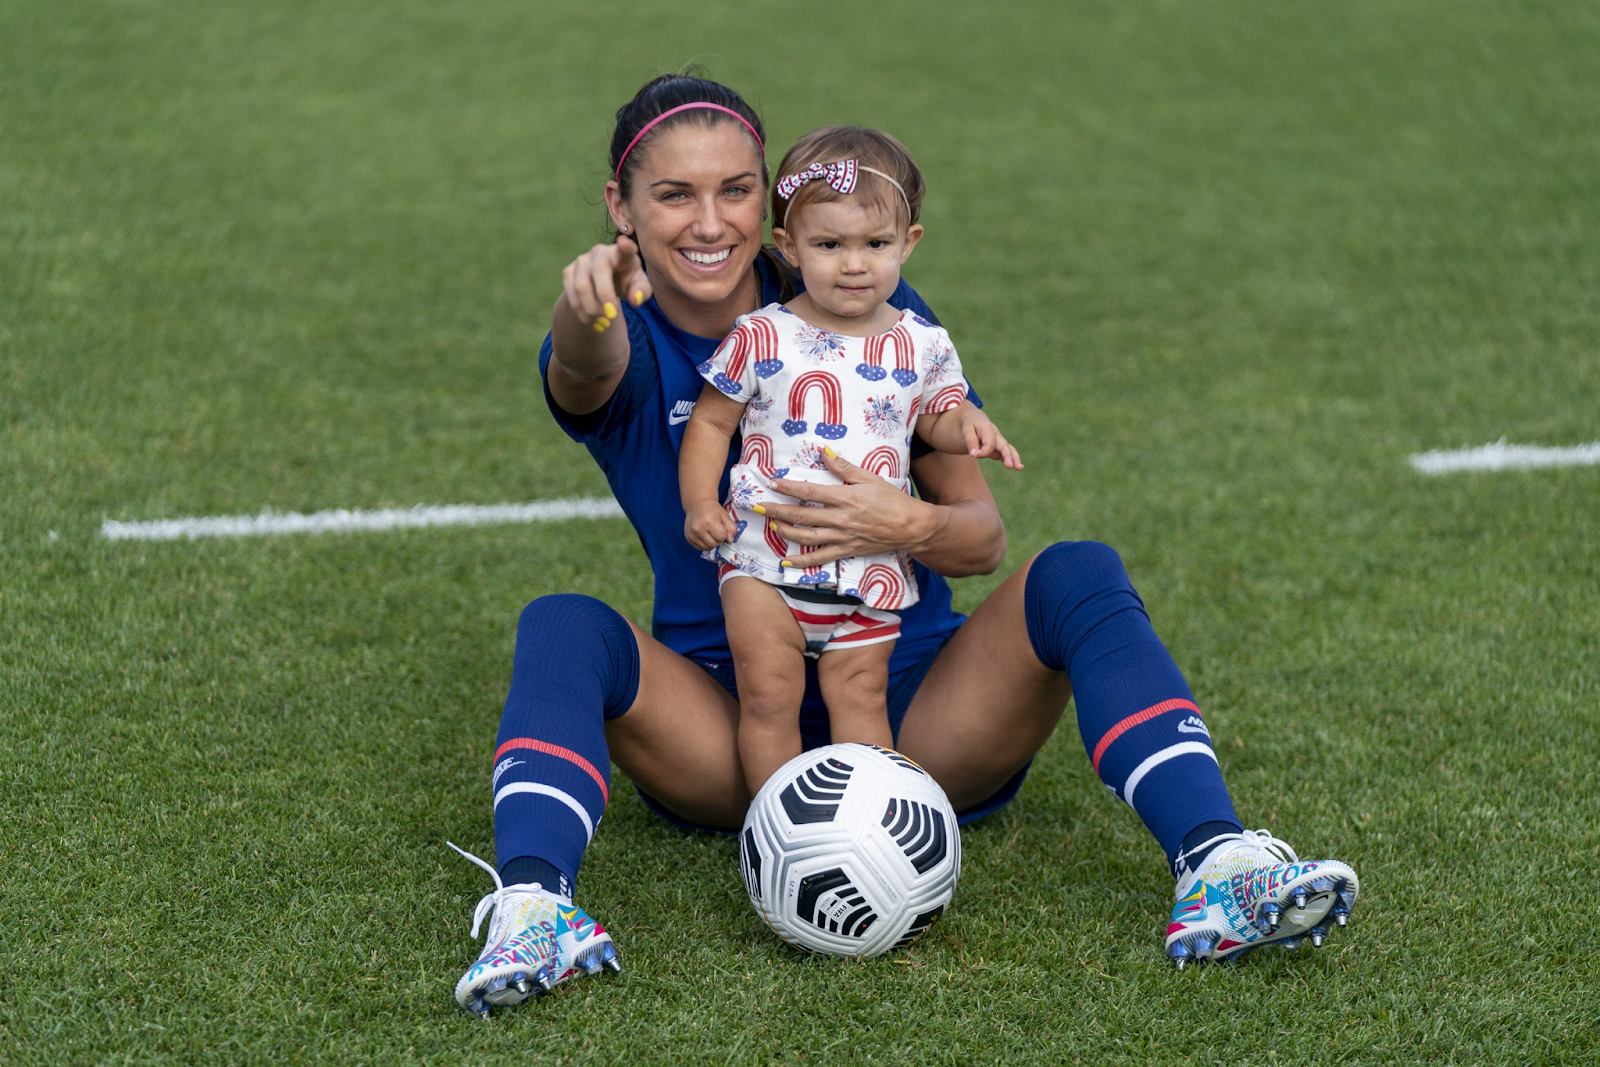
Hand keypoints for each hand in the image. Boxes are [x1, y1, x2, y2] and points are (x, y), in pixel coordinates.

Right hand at [560, 236, 652, 333]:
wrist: (604, 282)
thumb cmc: (627, 280)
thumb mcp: (640, 286)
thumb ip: (642, 291)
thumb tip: (634, 299)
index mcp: (622, 253)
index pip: (625, 247)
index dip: (625, 246)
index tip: (624, 243)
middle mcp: (600, 252)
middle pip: (599, 272)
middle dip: (605, 296)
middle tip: (612, 317)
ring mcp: (581, 260)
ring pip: (582, 286)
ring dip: (592, 308)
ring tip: (603, 323)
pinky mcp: (568, 271)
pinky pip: (570, 293)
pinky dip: (580, 310)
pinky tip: (591, 321)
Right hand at [684, 499, 736, 550]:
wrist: (697, 505)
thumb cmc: (712, 510)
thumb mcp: (725, 516)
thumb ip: (731, 528)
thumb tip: (730, 540)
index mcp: (709, 522)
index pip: (721, 537)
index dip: (724, 534)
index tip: (721, 527)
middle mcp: (698, 529)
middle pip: (714, 544)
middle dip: (717, 539)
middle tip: (715, 530)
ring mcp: (692, 535)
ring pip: (707, 548)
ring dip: (711, 543)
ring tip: (710, 533)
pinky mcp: (688, 538)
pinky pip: (700, 548)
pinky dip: (705, 544)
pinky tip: (704, 536)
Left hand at [761, 450, 938, 568]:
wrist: (910, 526)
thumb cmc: (891, 499)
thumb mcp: (869, 477)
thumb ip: (843, 466)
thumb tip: (823, 451)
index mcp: (844, 497)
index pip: (808, 491)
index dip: (787, 487)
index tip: (771, 482)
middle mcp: (839, 519)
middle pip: (801, 515)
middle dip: (775, 510)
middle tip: (756, 507)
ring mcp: (842, 537)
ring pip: (806, 537)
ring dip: (785, 532)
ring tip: (771, 526)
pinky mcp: (846, 551)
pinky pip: (820, 558)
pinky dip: (801, 561)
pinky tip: (785, 561)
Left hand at [961, 411, 1023, 469]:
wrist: (975, 419)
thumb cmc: (970, 425)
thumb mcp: (966, 430)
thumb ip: (970, 441)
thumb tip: (974, 454)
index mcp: (988, 429)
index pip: (990, 443)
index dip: (983, 452)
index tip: (974, 455)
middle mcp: (997, 435)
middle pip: (1004, 446)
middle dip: (1007, 456)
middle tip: (1009, 465)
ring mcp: (1000, 441)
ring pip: (1009, 450)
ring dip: (1014, 459)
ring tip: (1019, 468)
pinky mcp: (1000, 447)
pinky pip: (1008, 452)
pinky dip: (1013, 459)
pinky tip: (1018, 467)